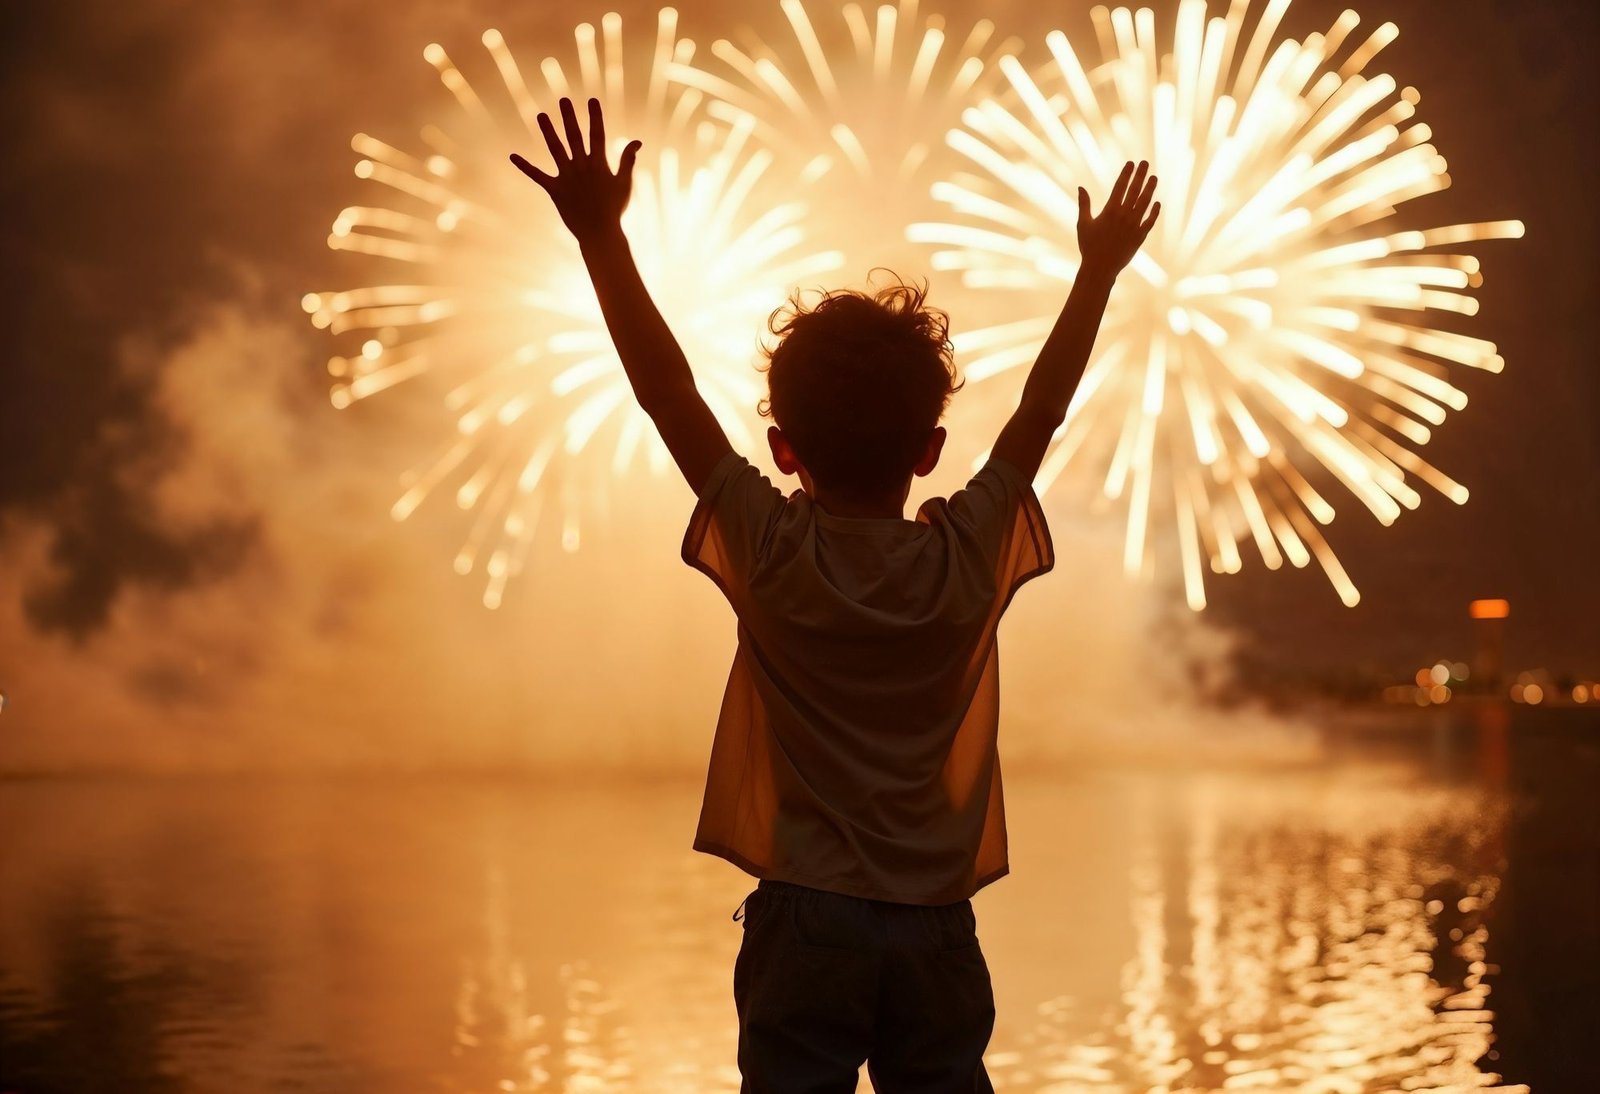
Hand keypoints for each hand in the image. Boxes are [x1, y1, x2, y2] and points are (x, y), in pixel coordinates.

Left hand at [511, 97, 641, 240]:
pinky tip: (512, 156)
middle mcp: (581, 166)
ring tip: (541, 115)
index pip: (597, 134)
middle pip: (574, 136)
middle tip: (563, 100)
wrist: (600, 232)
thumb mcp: (624, 183)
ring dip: (548, 131)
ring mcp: (567, 177)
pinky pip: (537, 176)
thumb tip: (637, 141)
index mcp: (599, 164)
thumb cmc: (614, 209)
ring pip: (555, 149)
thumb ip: (628, 160)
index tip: (592, 100)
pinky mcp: (554, 190)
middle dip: (569, 117)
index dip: (595, 116)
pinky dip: (525, 166)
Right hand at [1076, 160, 1158, 276]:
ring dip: (1150, 189)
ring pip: (1145, 203)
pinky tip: (1156, 203)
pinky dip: (1154, 211)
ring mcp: (1134, 226)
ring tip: (1154, 178)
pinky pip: (1150, 221)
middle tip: (1145, 163)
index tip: (1131, 163)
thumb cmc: (1089, 246)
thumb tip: (1080, 187)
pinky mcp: (1140, 236)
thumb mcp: (1083, 224)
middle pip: (1135, 190)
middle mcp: (1123, 216)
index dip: (1126, 173)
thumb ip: (1084, 204)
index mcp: (1109, 211)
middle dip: (1140, 175)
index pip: (1120, 186)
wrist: (1100, 269)